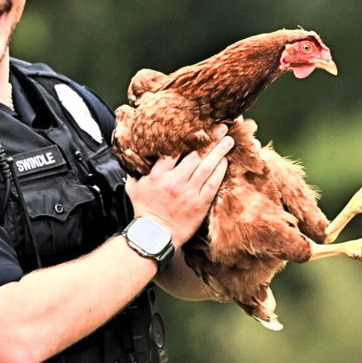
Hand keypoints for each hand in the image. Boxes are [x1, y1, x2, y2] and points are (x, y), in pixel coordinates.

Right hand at [125, 126, 231, 247]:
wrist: (155, 234)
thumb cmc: (144, 211)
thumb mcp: (133, 188)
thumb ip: (135, 171)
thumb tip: (133, 157)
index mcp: (157, 175)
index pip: (174, 151)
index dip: (187, 138)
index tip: (197, 128)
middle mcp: (175, 181)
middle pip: (196, 155)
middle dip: (209, 140)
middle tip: (220, 128)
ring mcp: (189, 193)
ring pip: (207, 167)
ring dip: (219, 152)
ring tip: (228, 140)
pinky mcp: (200, 204)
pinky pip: (213, 184)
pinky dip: (220, 171)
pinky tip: (225, 161)